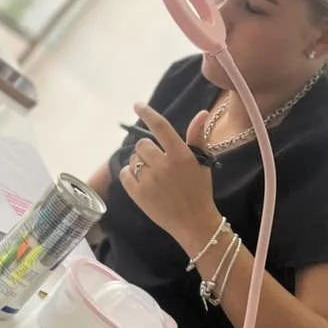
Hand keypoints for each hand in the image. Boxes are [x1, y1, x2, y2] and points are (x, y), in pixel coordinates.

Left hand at [119, 104, 220, 254]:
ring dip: (139, 163)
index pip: (160, 127)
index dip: (147, 113)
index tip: (137, 105)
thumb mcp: (202, 162)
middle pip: (142, 145)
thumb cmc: (199, 190)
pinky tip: (141, 181)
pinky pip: (124, 174)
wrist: (193, 222)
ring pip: (133, 160)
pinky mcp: (137, 194)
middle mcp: (163, 166)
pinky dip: (130, 174)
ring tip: (153, 175)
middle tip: (157, 161)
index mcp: (180, 155)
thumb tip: (202, 113)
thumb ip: (197, 137)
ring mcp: (148, 181)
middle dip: (147, 150)